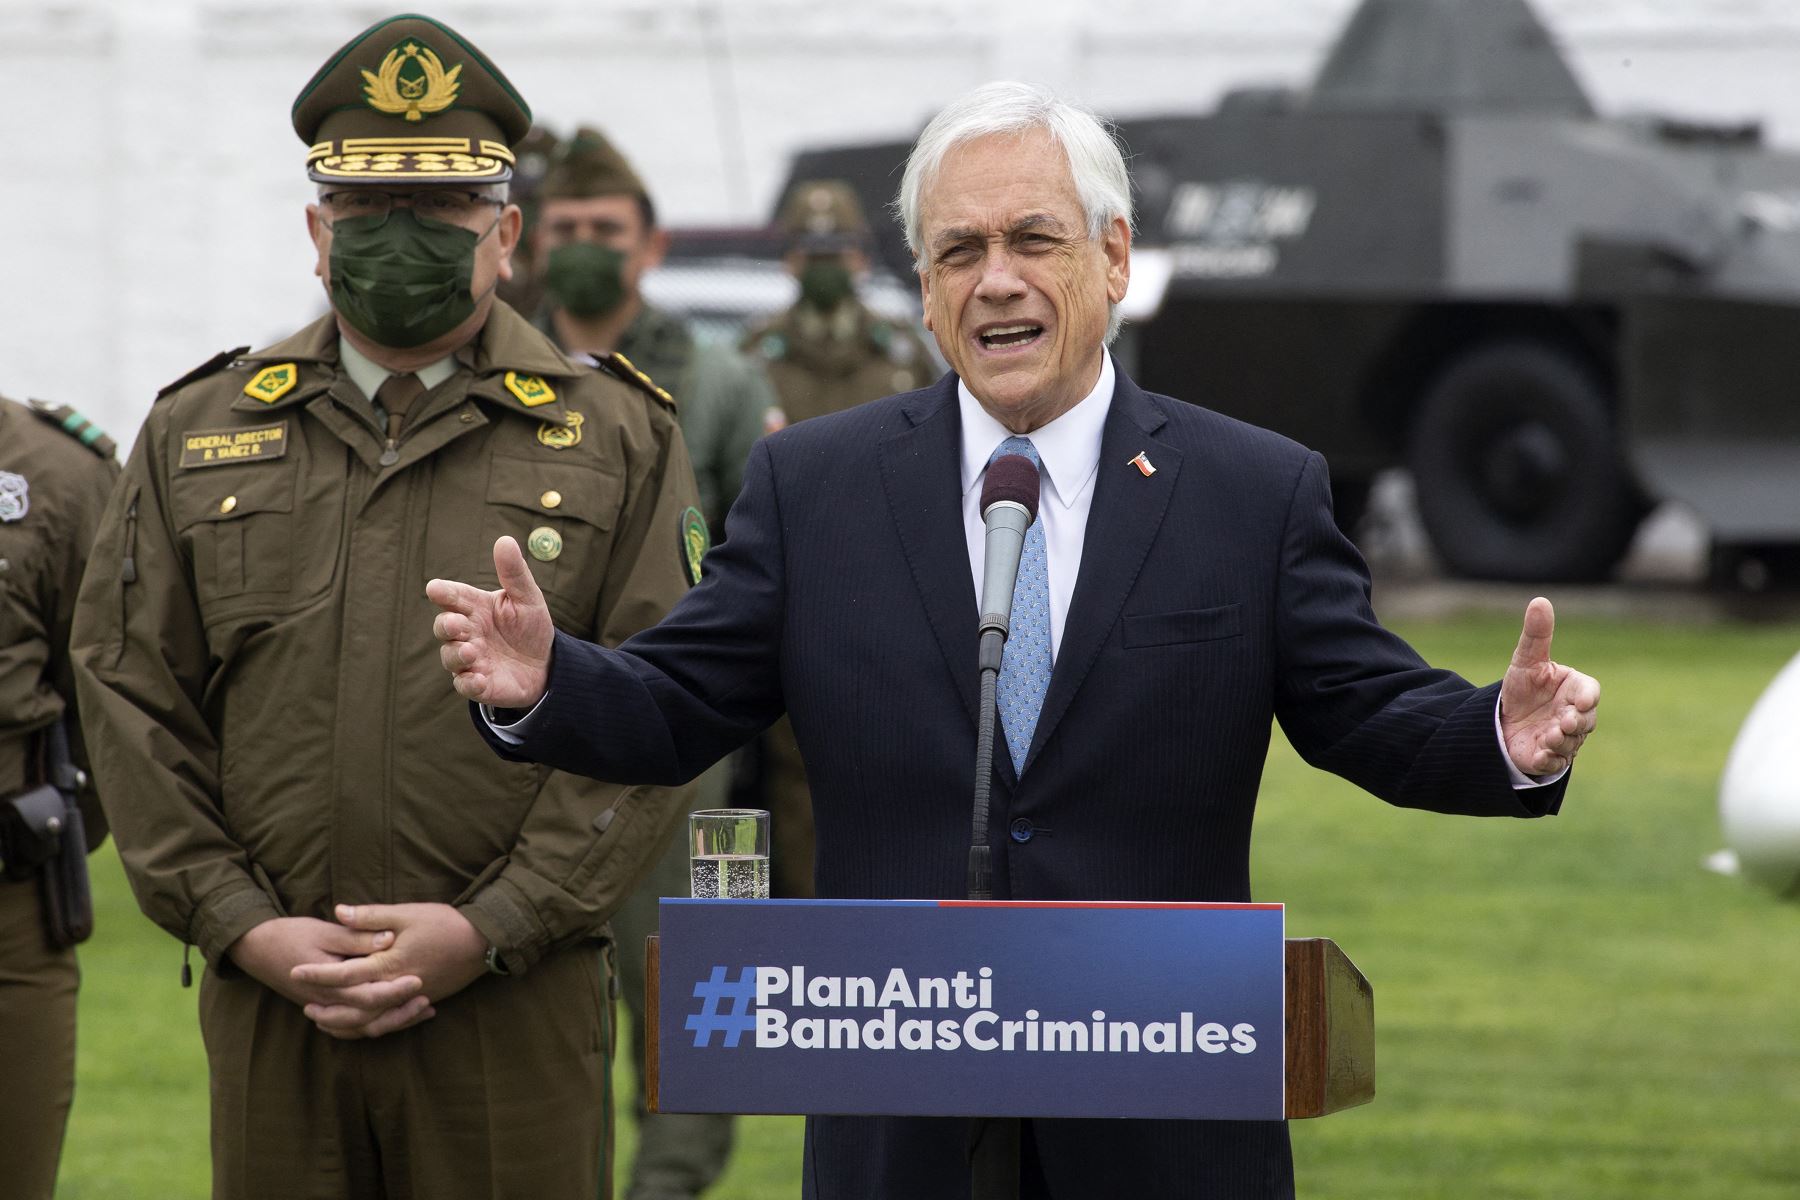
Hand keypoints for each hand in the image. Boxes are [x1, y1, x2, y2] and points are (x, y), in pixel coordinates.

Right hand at [227, 916, 431, 1036]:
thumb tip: (390, 937)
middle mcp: (326, 1003)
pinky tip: (398, 1016)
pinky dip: (375, 1024)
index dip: (394, 991)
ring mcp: (324, 1009)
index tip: (419, 980)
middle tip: (428, 998)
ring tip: (423, 1010)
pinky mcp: (325, 1008)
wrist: (257, 948)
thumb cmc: (291, 935)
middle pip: (368, 1019)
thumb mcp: (325, 931)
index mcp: (328, 985)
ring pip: (361, 1027)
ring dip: (392, 1022)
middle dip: (400, 1011)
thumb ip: (357, 937)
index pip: (367, 996)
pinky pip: (352, 1026)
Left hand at [290, 903, 488, 1038]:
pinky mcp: (421, 1001)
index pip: (344, 975)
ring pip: (371, 1022)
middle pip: (354, 1009)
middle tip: (305, 1007)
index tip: (294, 972)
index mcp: (389, 964)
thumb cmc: (445, 924)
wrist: (484, 942)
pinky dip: (371, 1026)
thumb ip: (370, 916)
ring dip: (347, 1023)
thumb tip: (338, 911)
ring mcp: (410, 999)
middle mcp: (396, 988)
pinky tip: (361, 1022)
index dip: (317, 974)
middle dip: (328, 1010)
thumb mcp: (406, 914)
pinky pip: (390, 1022)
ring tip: (327, 1021)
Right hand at [427, 536, 554, 707]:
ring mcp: (470, 659)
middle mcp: (467, 632)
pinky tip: (479, 678)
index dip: (443, 593)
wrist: (546, 664)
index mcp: (475, 607)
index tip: (435, 589)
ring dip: (457, 654)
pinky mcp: (479, 684)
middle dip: (446, 625)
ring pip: (450, 657)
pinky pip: (465, 685)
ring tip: (471, 651)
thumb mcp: (527, 598)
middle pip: (444, 627)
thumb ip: (514, 573)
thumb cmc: (529, 626)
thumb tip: (504, 540)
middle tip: (456, 624)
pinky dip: (469, 682)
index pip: (453, 597)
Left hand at [1499, 597, 1600, 776]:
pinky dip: (1548, 759)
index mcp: (1576, 690)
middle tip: (1564, 721)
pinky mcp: (1549, 758)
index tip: (1580, 702)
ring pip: (1571, 743)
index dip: (1587, 697)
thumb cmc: (1524, 688)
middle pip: (1586, 720)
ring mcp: (1565, 739)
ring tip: (1548, 736)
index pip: (1590, 692)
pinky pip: (1554, 762)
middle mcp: (1575, 715)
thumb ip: (1536, 635)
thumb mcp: (1526, 660)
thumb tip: (1540, 600)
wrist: (1504, 720)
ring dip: (1561, 741)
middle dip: (1576, 722)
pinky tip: (1538, 753)